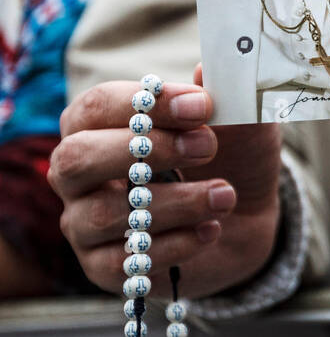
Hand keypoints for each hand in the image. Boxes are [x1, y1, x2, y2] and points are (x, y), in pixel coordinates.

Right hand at [48, 66, 281, 298]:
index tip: (203, 106)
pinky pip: (124, 262)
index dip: (147, 104)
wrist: (246, 216)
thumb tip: (207, 68)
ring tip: (225, 195)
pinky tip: (211, 230)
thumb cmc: (230, 154)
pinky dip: (174, 245)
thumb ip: (224, 94)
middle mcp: (75, 172)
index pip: (97, 105)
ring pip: (104, 215)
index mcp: (94, 123)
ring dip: (175, 202)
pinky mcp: (102, 268)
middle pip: (76, 158)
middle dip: (145, 150)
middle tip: (206, 146)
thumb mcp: (238, 120)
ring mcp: (82, 223)